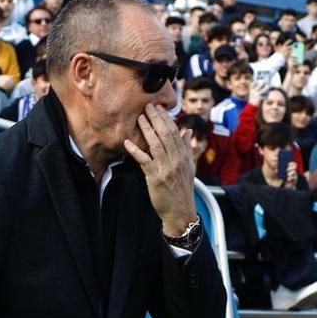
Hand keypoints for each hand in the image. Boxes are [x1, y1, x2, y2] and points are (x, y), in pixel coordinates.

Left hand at [123, 103, 196, 233]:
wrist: (180, 211)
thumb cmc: (183, 189)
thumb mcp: (189, 167)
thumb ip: (186, 148)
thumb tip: (187, 131)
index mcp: (184, 156)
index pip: (175, 132)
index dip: (166, 118)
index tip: (159, 108)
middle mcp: (176, 160)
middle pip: (166, 134)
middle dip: (156, 119)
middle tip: (148, 106)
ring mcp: (165, 168)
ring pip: (155, 144)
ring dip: (147, 129)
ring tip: (140, 118)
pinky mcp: (155, 177)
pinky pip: (144, 161)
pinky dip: (135, 150)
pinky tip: (127, 142)